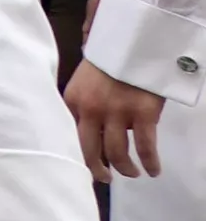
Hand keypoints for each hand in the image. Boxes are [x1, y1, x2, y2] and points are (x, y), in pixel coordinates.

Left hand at [67, 57, 165, 179]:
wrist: (134, 42)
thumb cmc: (109, 62)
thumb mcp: (84, 82)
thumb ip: (81, 105)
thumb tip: (85, 134)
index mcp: (72, 101)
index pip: (68, 136)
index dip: (74, 156)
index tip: (79, 168)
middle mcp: (91, 110)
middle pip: (89, 151)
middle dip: (97, 170)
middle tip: (105, 178)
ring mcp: (117, 113)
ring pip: (118, 154)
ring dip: (125, 169)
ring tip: (131, 173)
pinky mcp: (143, 114)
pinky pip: (146, 148)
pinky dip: (150, 163)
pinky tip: (153, 170)